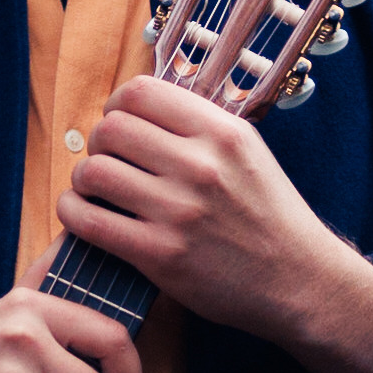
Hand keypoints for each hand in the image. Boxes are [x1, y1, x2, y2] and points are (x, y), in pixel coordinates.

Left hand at [58, 75, 372, 372]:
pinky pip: (90, 220)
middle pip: (111, 129)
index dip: (117, 105)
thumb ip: (198, 126)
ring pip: (94, 171)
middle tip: (108, 161)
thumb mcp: (247, 152)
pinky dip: (73, 212)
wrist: (298, 280)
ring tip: (95, 190)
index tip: (120, 123)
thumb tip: (137, 106)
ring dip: (83, 178)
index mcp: (222, 133)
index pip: (142, 92)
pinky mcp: (161, 255)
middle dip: (99, 142)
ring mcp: (180, 211)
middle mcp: (201, 166)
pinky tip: (84, 214)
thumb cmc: (267, 215)